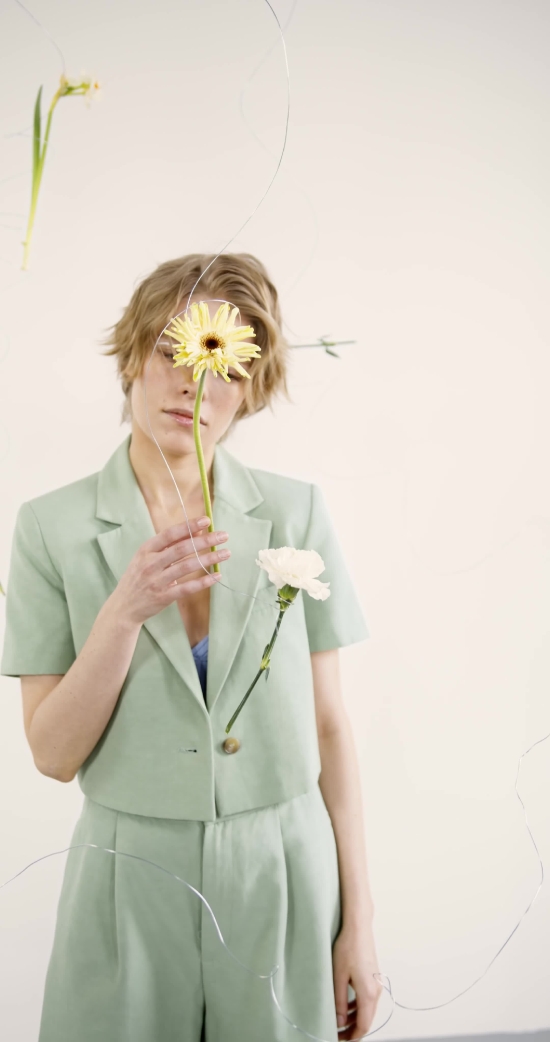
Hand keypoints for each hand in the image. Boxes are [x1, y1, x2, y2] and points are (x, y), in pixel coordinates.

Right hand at [111, 516, 230, 626]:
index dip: (189, 526)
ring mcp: (156, 581)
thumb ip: (169, 544)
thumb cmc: (139, 577)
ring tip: (225, 553)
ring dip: (209, 559)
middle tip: (224, 536)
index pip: (170, 534)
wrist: (123, 607)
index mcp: (146, 550)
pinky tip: (217, 576)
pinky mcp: (163, 597)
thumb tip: (196, 530)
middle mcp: (150, 564)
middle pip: (181, 549)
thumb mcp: (147, 557)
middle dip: (205, 541)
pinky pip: (186, 588)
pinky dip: (203, 582)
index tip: (207, 521)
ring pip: (187, 567)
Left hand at [332, 919, 382, 1039]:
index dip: (353, 1037)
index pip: (363, 1025)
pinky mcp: (373, 977)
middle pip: (367, 1020)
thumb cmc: (348, 948)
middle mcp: (376, 990)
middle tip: (337, 1035)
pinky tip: (346, 1007)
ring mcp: (376, 983)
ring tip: (338, 1023)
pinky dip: (357, 1007)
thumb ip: (339, 1002)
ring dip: (354, 1019)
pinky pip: (367, 999)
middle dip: (353, 1031)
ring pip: (367, 1010)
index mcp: (369, 993)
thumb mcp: (338, 977)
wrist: (359, 927)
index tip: (340, 1040)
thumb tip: (339, 1022)